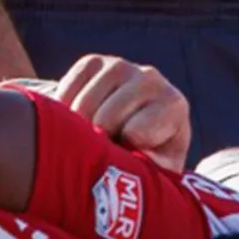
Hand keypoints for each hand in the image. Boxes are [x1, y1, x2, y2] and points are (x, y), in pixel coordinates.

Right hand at [55, 54, 190, 171]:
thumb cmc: (146, 165)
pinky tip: (80, 120)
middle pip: (105, 119)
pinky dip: (65, 110)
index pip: (135, 132)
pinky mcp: (94, 62)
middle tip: (106, 151)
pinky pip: (67, 89)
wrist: (134, 140)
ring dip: (79, 128)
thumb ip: (143, 169)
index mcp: (173, 106)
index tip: (131, 156)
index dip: (126, 150)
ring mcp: (121, 66)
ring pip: (83, 105)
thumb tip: (113, 166)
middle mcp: (151, 78)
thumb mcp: (154, 176)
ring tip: (93, 138)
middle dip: (98, 142)